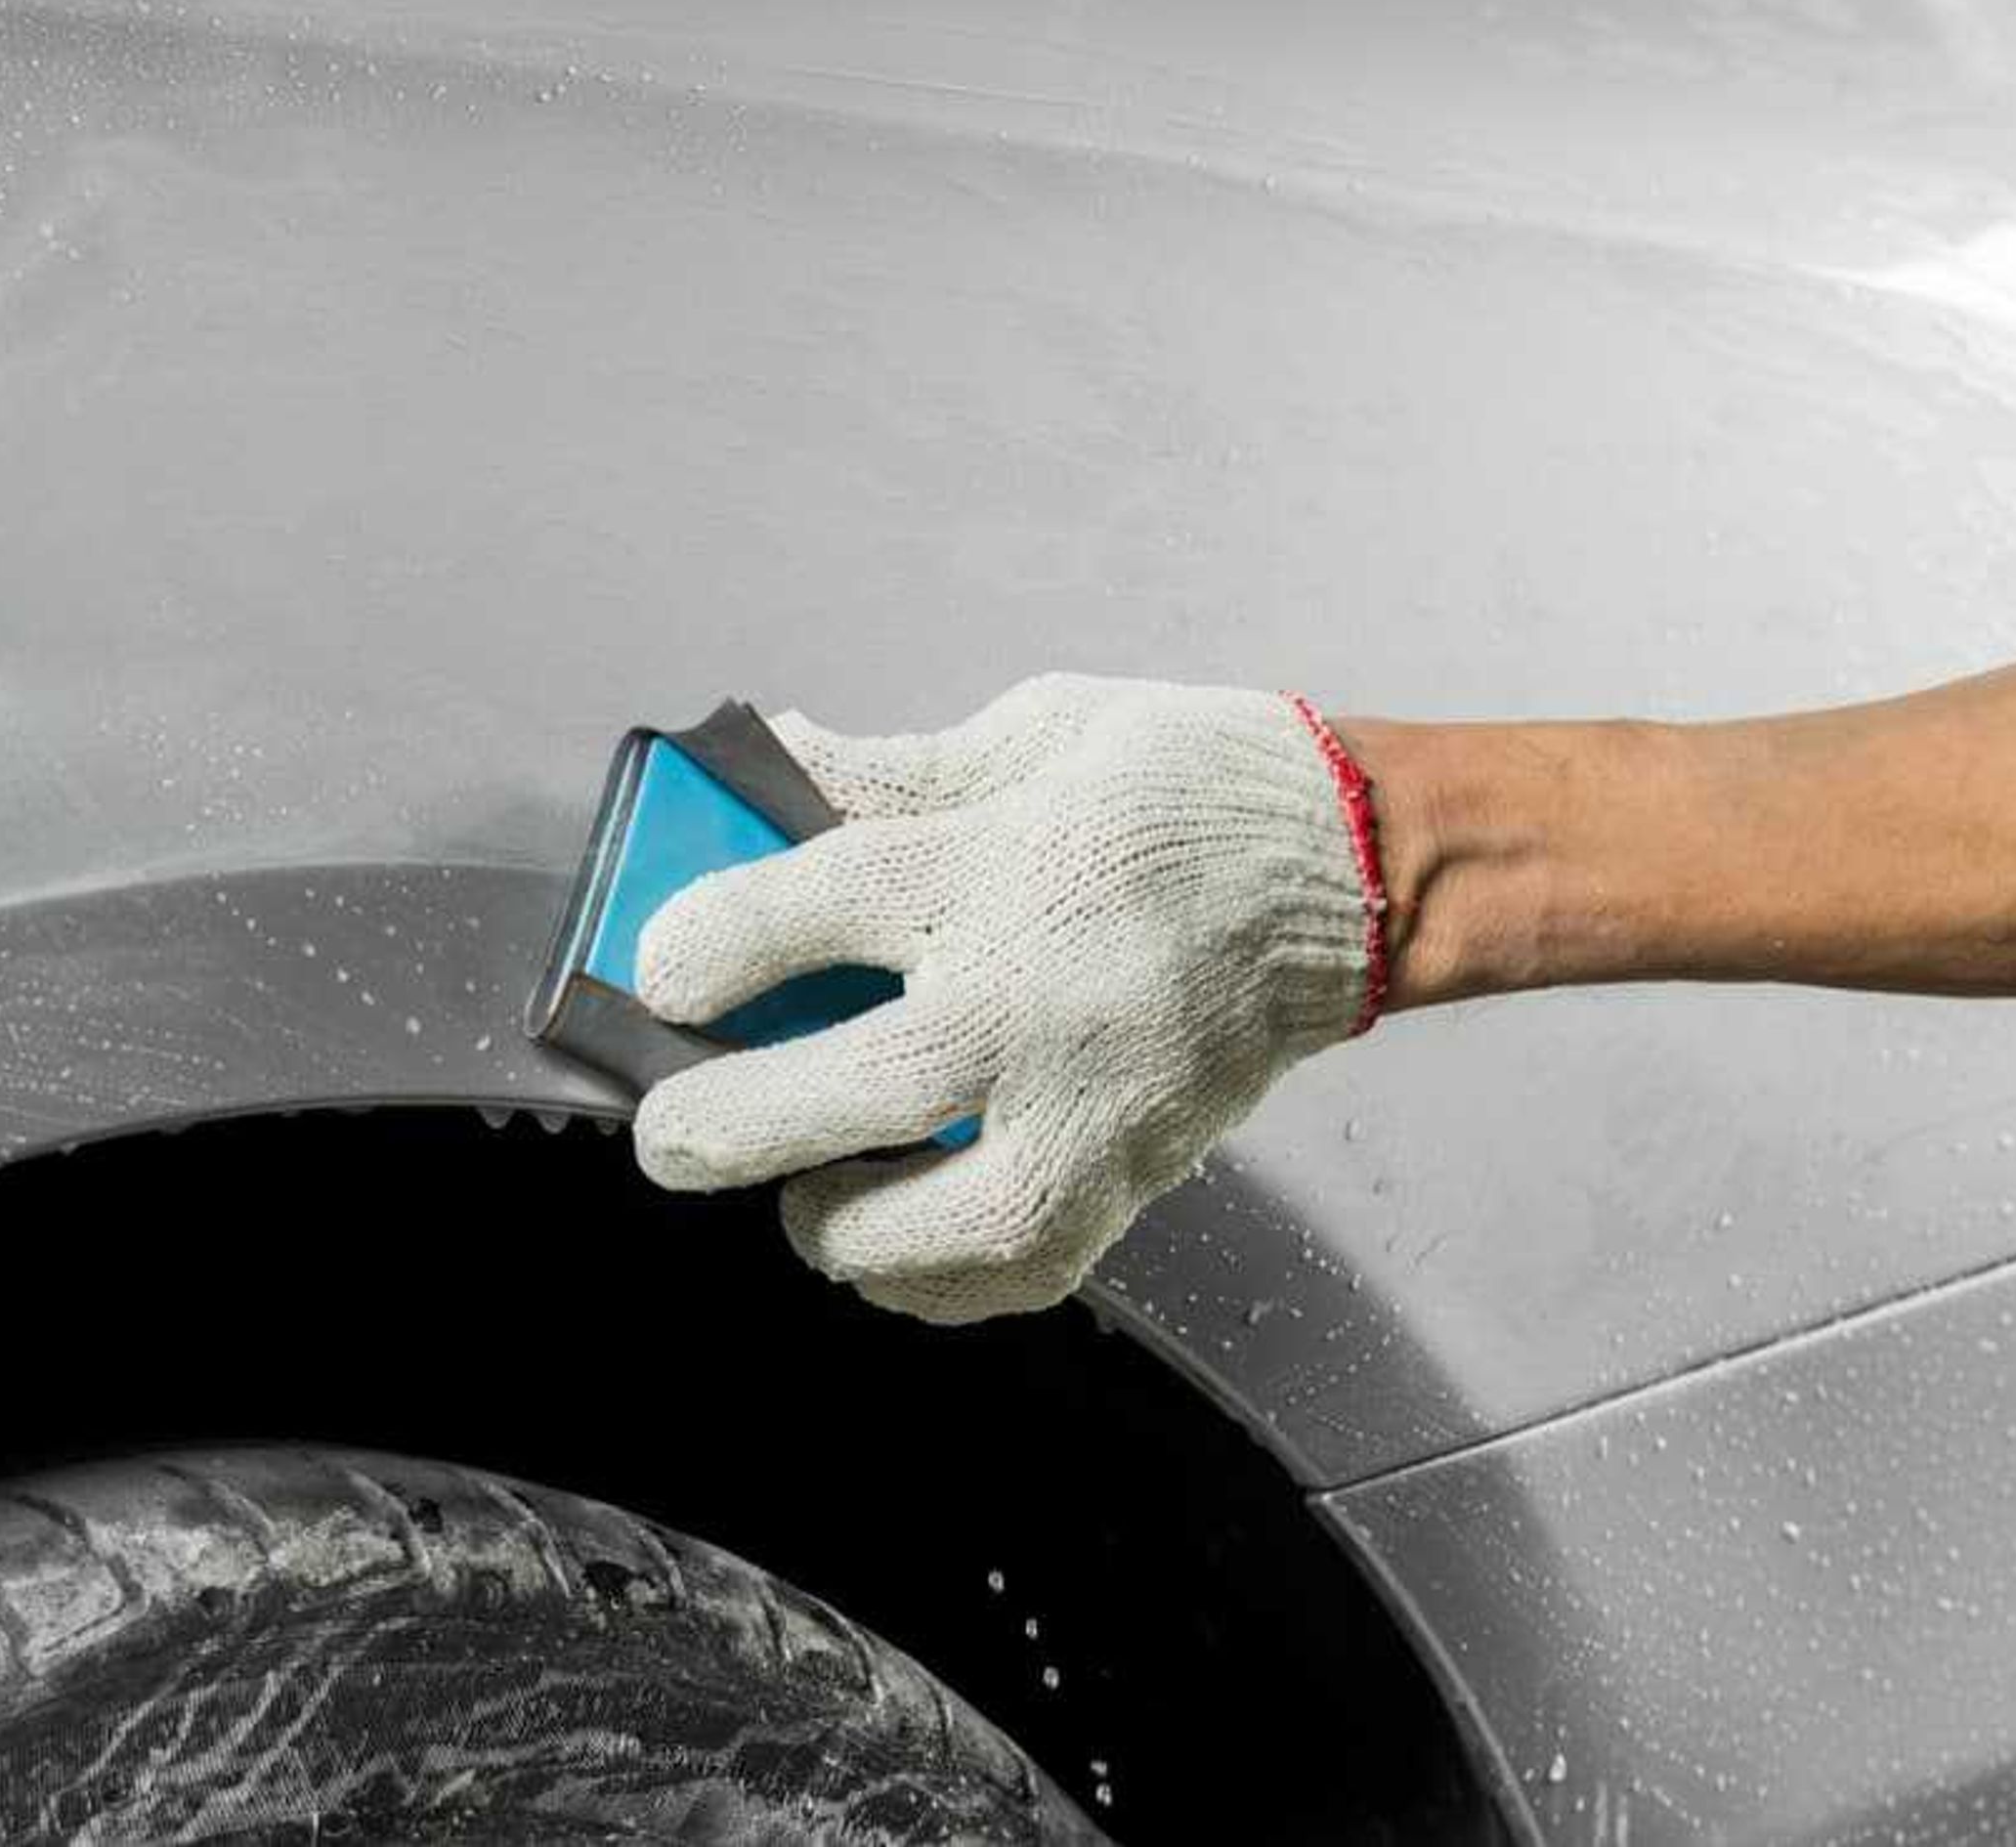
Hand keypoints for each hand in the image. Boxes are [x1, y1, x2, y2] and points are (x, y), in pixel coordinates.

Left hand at [629, 674, 1386, 1322]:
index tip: (661, 970)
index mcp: (1009, 859)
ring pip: (942, 1220)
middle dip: (727, 1123)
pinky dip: (938, 1280)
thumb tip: (769, 765)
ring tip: (807, 1197)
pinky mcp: (1139, 1168)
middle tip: (671, 1139)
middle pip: (855, 1083)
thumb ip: (892, 774)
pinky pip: (1023, 1267)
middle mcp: (1046, 992)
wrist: (1353, 870)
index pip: (813, 908)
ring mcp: (1098, 1098)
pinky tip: (894, 1245)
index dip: (704, 946)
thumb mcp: (1032, 734)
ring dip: (840, 1228)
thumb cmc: (1189, 791)